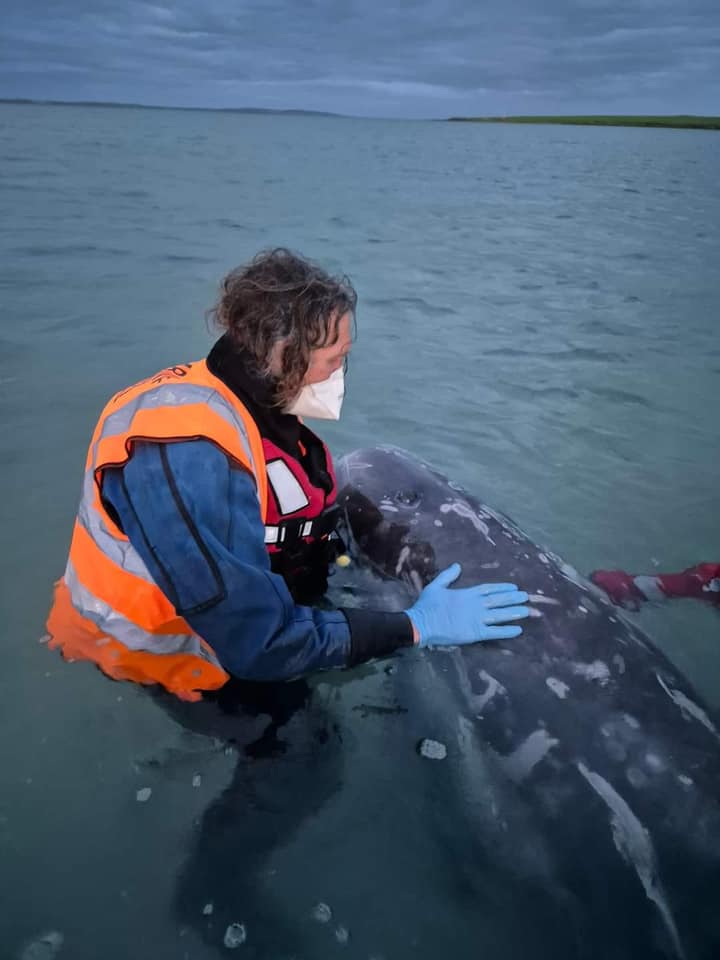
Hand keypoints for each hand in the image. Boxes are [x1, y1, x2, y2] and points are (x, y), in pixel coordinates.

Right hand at [405, 563, 529, 646]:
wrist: (422, 624)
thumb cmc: (427, 605)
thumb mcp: (436, 586)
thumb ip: (448, 576)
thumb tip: (458, 565)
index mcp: (467, 593)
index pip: (489, 589)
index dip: (502, 588)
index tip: (514, 587)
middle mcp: (475, 605)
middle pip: (498, 600)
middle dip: (513, 598)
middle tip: (526, 597)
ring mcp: (477, 619)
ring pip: (500, 615)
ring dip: (514, 612)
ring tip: (527, 611)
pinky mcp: (475, 633)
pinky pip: (495, 632)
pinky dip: (507, 631)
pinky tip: (518, 630)